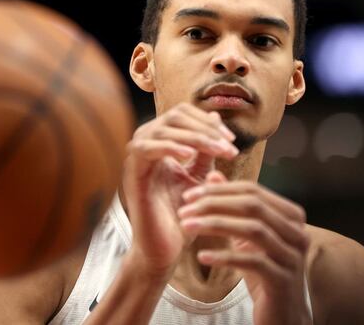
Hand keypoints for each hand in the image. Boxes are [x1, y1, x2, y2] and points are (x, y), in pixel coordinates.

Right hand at [123, 103, 237, 274]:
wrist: (164, 249)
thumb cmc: (180, 215)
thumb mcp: (199, 176)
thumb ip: (206, 150)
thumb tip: (215, 118)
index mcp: (161, 144)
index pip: (182, 114)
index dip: (208, 122)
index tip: (232, 141)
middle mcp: (146, 146)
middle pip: (175, 116)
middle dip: (206, 128)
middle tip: (229, 145)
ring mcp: (136, 159)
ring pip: (164, 129)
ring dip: (196, 137)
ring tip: (218, 151)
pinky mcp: (131, 174)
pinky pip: (146, 148)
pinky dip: (170, 147)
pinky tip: (190, 156)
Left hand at [178, 170, 311, 324]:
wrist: (283, 316)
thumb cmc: (264, 271)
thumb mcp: (246, 237)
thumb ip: (232, 206)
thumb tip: (213, 175)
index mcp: (291, 216)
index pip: (253, 190)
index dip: (219, 190)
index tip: (189, 196)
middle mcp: (298, 233)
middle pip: (253, 206)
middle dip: (214, 204)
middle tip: (183, 209)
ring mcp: (293, 257)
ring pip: (253, 229)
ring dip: (215, 225)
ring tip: (187, 227)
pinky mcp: (283, 280)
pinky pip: (252, 261)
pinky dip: (225, 256)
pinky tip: (202, 257)